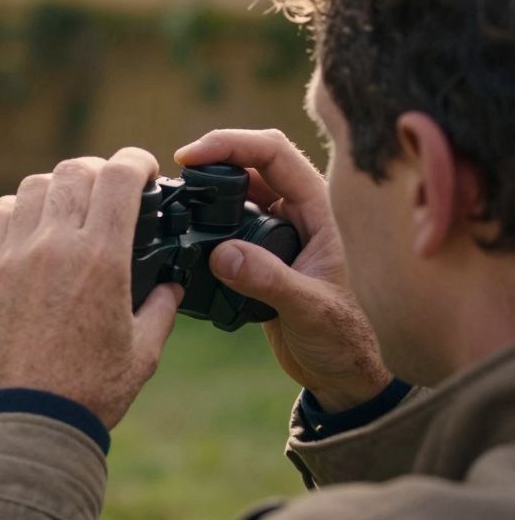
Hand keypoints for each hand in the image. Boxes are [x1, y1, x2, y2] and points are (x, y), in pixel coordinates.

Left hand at [0, 149, 184, 429]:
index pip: (118, 177)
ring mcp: (13, 255)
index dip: (135, 161)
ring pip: (35, 186)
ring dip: (59, 186)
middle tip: (109, 187)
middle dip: (99, 169)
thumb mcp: (143, 352)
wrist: (26, 420)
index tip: (143, 169)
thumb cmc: (88, 392)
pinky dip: (18, 207)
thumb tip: (173, 285)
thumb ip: (163, 309)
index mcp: (101, 259)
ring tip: (70, 205)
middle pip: (75, 172)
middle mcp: (54, 246)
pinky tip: (31, 224)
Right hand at [175, 130, 391, 410]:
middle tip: (174, 179)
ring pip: (236, 193)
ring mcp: (278, 233)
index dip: (230, 144)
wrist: (342, 375)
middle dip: (211, 161)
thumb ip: (269, 280)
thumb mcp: (310, 310)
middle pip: (249, 164)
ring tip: (174, 204)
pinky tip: (184, 236)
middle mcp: (298, 213)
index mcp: (321, 210)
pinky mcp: (259, 255)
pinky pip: (227, 225)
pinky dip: (204, 223)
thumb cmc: (345, 341)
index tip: (189, 156)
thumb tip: (221, 254)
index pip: (274, 153)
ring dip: (205, 193)